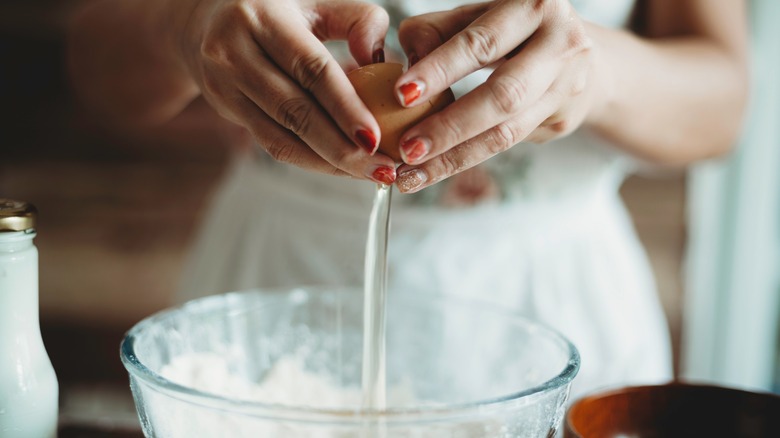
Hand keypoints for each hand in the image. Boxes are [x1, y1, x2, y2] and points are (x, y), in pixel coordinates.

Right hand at [176, 0, 397, 183]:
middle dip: (343, 148)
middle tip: (383, 168)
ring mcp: (225, 85)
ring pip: (282, 137)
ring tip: (370, 173)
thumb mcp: (314, 4)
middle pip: (295, 111)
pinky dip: (312, 161)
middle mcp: (235, 52)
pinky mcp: (226, 110)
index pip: (311, 69)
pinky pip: (272, 145)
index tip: (375, 138)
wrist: (203, 23)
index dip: (345, 106)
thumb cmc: (275, 13)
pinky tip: (342, 167)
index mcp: (264, 19)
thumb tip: (380, 59)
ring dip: (330, 163)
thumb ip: (356, 20)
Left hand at [392, 0, 604, 192]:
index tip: (403, 94)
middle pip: (502, 96)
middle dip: (450, 127)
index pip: (481, 43)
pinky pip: (508, 144)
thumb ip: (437, 32)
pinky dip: (466, 159)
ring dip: (454, 157)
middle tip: (407, 149)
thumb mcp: (477, 16)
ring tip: (412, 174)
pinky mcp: (563, 121)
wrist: (585, 55)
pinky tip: (433, 170)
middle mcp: (562, 46)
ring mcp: (567, 87)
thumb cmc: (513, 30)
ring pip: (507, 132)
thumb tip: (407, 68)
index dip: (441, 70)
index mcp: (536, 7)